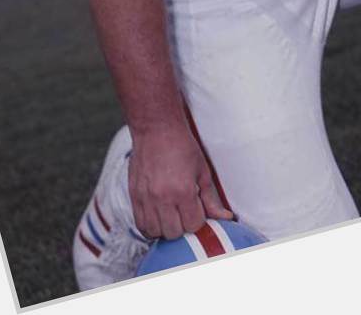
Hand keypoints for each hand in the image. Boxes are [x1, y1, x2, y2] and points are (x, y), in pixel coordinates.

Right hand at [128, 121, 232, 239]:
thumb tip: (225, 217)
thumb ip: (211, 198)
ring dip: (165, 228)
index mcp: (183, 191)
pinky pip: (140, 225)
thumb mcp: (202, 170)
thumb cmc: (181, 145)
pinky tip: (158, 216)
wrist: (156, 128)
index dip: (198, 220)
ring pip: (155, 232)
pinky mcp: (134, 195)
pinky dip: (150, 226)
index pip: (193, 225)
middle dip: (182, 226)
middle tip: (184, 212)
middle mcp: (162, 198)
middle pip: (174, 233)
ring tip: (171, 215)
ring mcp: (145, 198)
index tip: (197, 211)